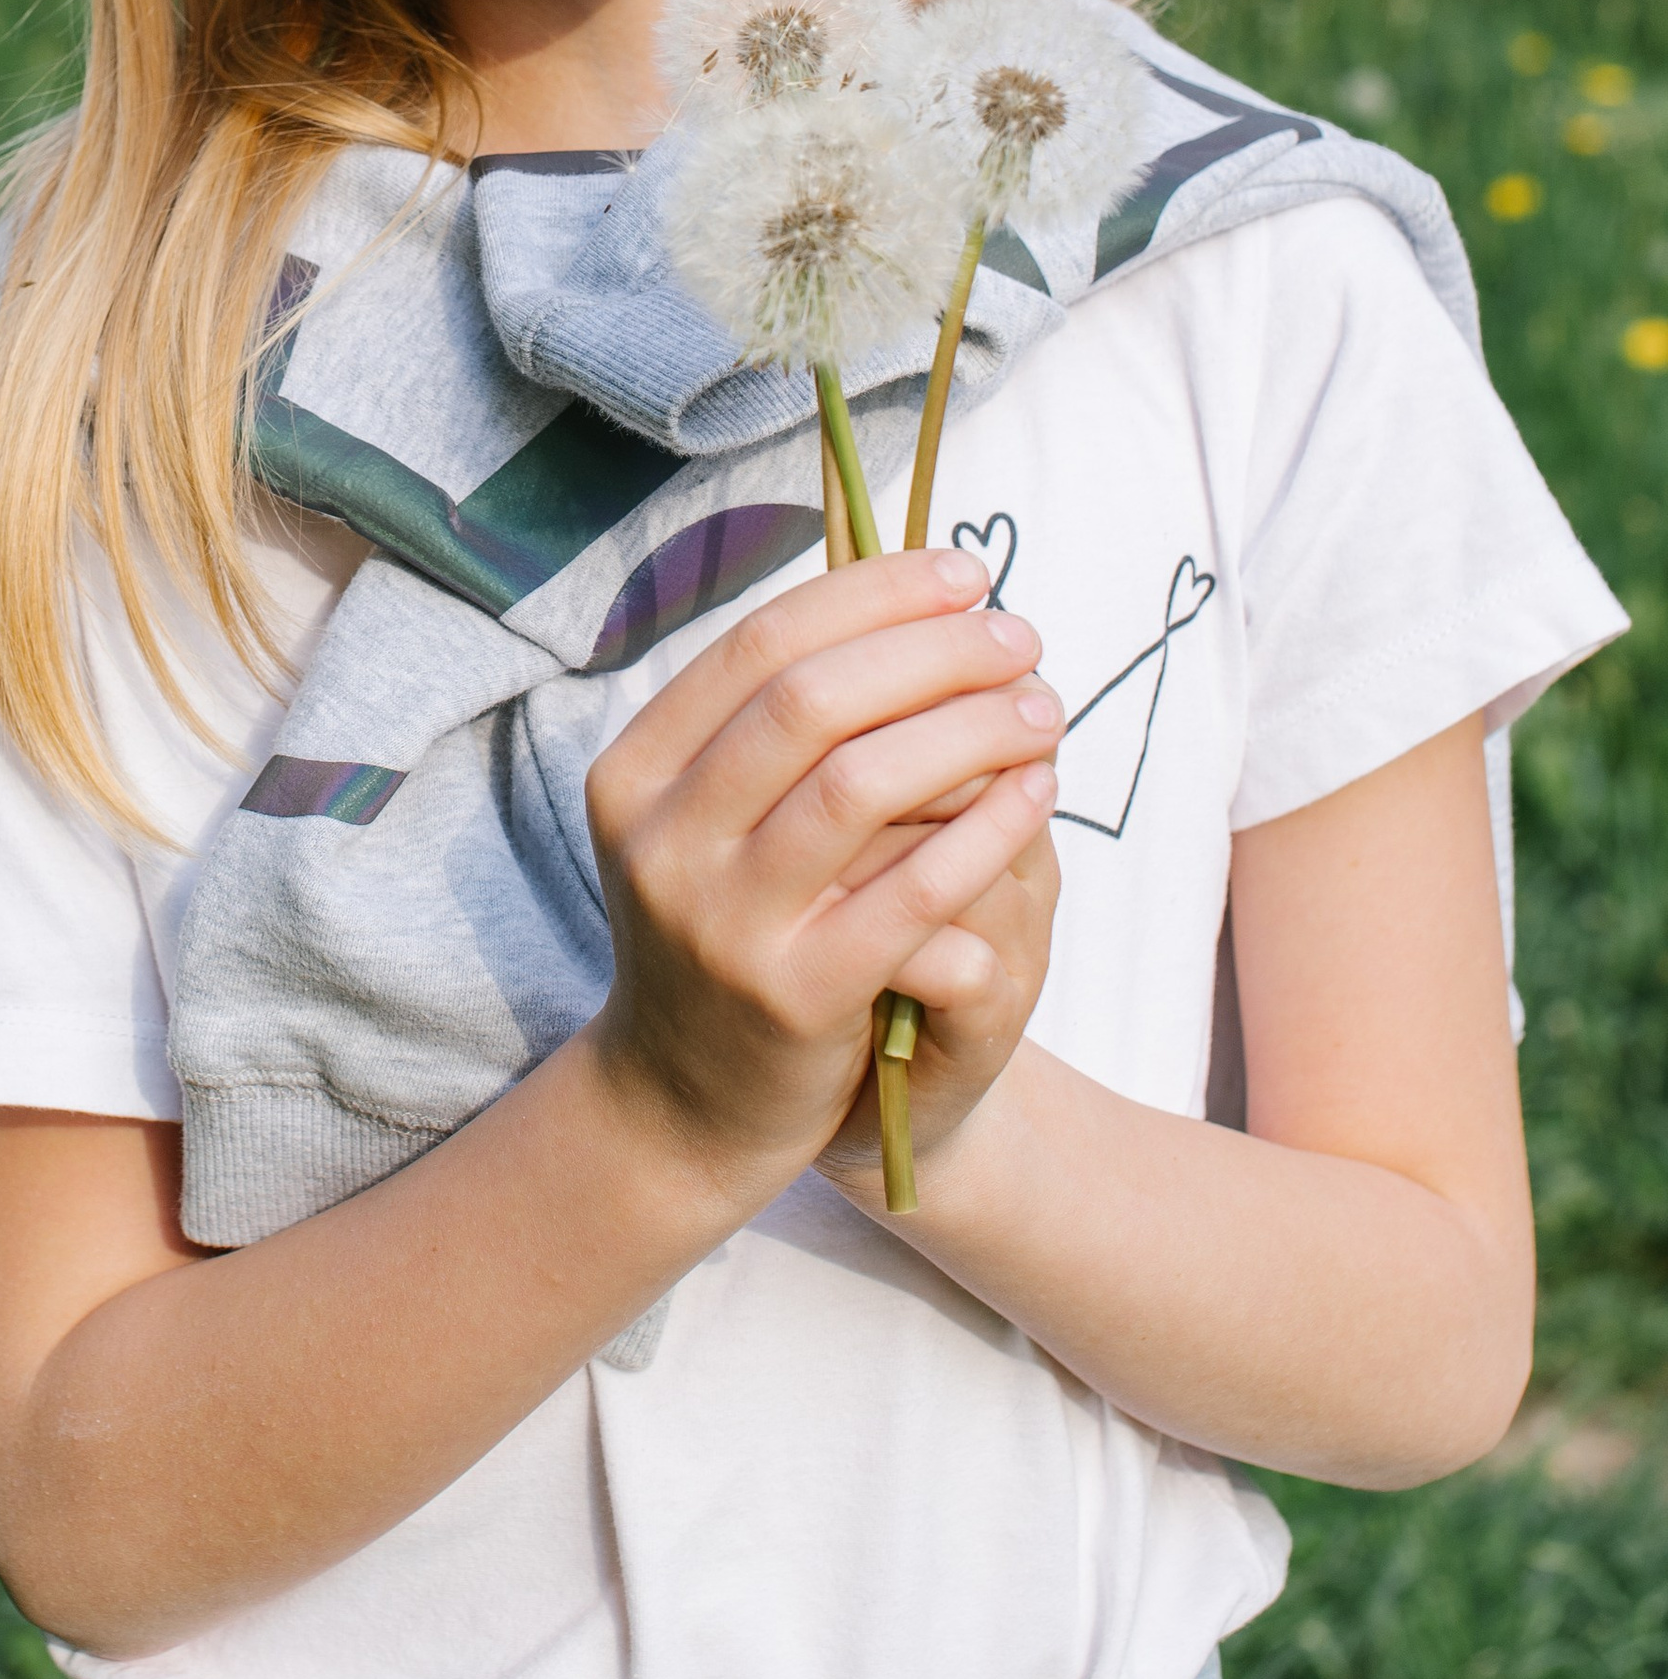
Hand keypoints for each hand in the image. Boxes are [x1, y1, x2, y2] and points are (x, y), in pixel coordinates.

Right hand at [581, 547, 1062, 1204]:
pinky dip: (985, 830)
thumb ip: (777, 726)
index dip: (874, 593)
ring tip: (1042, 710)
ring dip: (970, 729)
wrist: (686, 1104)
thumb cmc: (729, 930)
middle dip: (933, 651)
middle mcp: (661, 839)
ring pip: (861, 784)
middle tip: (1022, 639)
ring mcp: (720, 921)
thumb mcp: (710, 821)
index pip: (762, 643)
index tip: (967, 574)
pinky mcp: (792, 995)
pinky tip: (1036, 795)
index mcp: (635, 772)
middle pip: (812, 700)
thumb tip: (907, 596)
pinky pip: (910, 893)